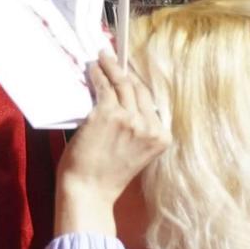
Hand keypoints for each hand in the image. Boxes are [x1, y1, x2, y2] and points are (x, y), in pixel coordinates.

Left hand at [56, 50, 169, 236]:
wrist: (89, 192)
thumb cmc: (107, 175)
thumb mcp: (136, 152)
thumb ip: (138, 128)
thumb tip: (124, 98)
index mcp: (161, 137)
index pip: (151, 101)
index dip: (139, 83)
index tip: (130, 71)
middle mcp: (149, 126)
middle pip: (138, 89)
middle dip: (125, 70)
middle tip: (114, 56)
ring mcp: (129, 119)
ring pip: (121, 83)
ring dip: (110, 66)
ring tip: (102, 56)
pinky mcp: (107, 114)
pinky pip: (104, 87)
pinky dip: (98, 74)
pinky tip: (93, 68)